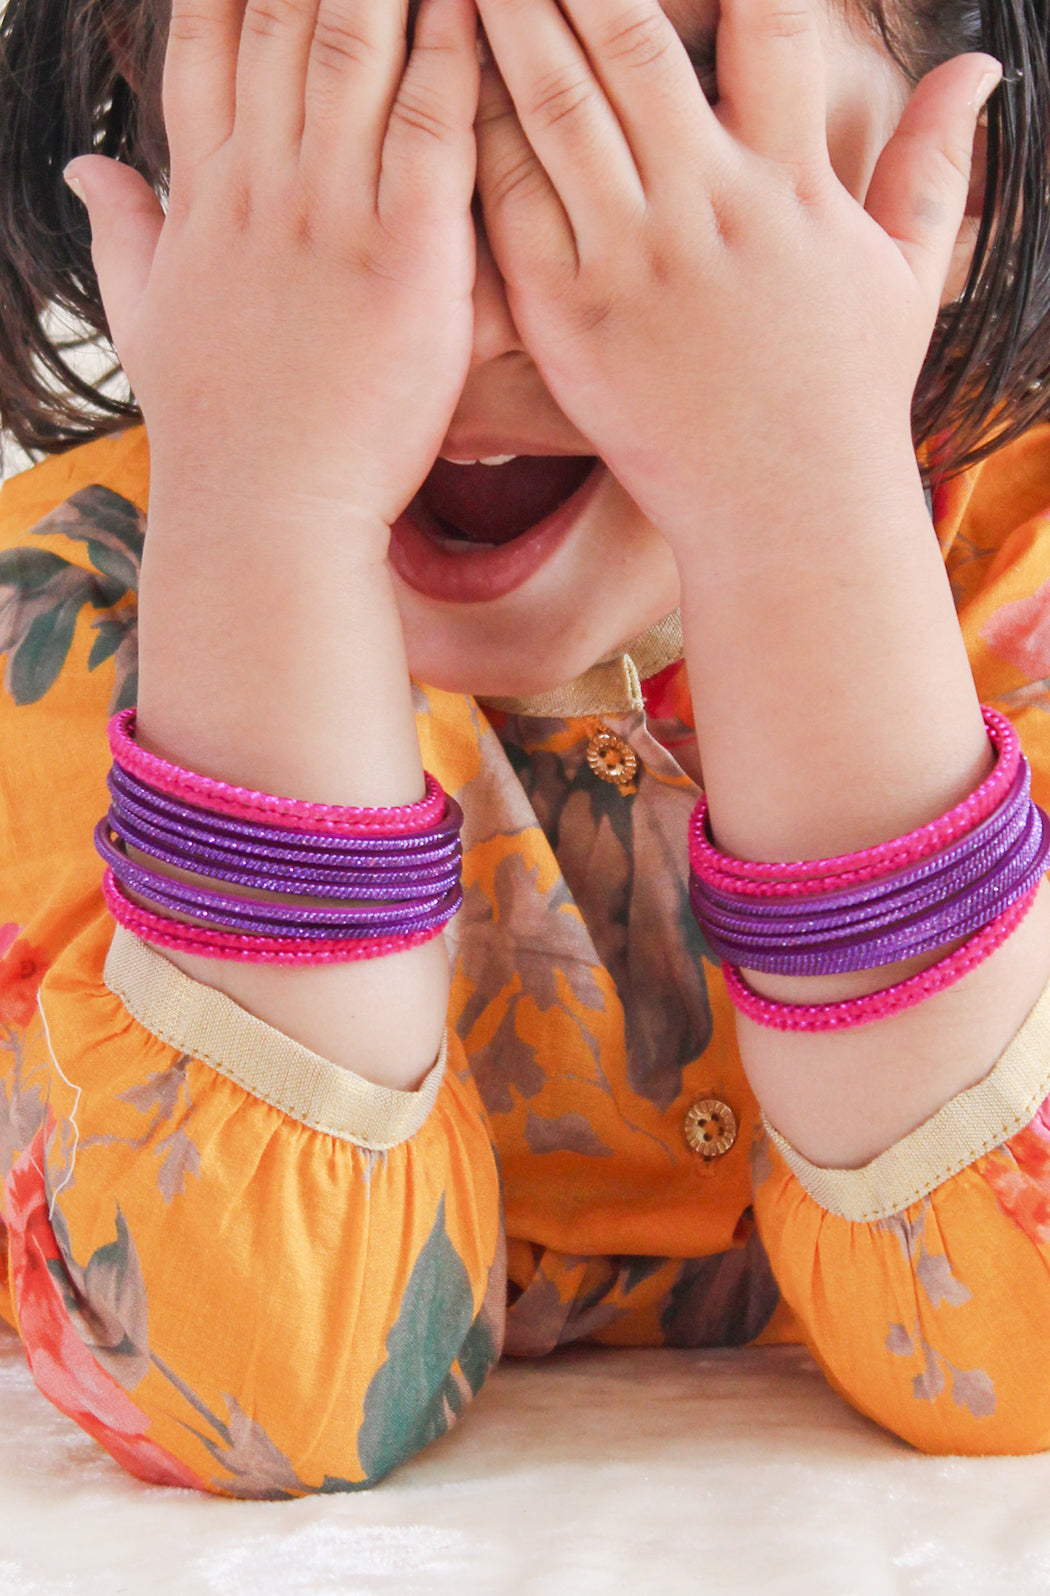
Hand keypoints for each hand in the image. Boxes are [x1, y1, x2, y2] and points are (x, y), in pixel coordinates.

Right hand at [64, 0, 479, 541]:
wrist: (264, 514)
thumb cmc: (216, 428)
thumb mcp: (144, 322)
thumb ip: (121, 232)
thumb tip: (85, 171)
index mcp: (206, 194)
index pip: (208, 40)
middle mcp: (262, 185)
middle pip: (285, 18)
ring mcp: (331, 216)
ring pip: (357, 47)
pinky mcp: (406, 257)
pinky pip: (432, 127)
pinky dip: (453, 54)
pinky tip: (475, 5)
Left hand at [472, 0, 999, 551]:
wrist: (786, 515)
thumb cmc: (845, 397)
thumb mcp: (908, 277)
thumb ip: (934, 165)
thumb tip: (981, 66)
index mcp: (792, 185)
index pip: (769, 19)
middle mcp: (707, 209)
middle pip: (631, 38)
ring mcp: (630, 262)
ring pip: (557, 105)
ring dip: (514, 17)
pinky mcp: (567, 316)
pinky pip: (513, 201)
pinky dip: (480, 132)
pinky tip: (449, 79)